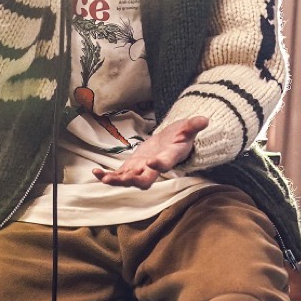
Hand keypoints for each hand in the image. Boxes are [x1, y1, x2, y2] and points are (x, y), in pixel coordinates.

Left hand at [93, 116, 208, 188]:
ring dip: (115, 180)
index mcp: (169, 158)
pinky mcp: (132, 168)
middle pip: (144, 180)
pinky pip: (119, 174)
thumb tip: (205, 119)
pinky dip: (107, 175)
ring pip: (128, 179)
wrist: (171, 144)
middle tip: (122, 179)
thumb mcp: (187, 129)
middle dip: (133, 180)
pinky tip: (95, 172)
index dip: (160, 165)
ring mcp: (141, 169)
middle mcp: (154, 168)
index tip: (153, 162)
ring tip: (102, 176)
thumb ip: (193, 126)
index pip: (165, 164)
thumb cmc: (180, 136)